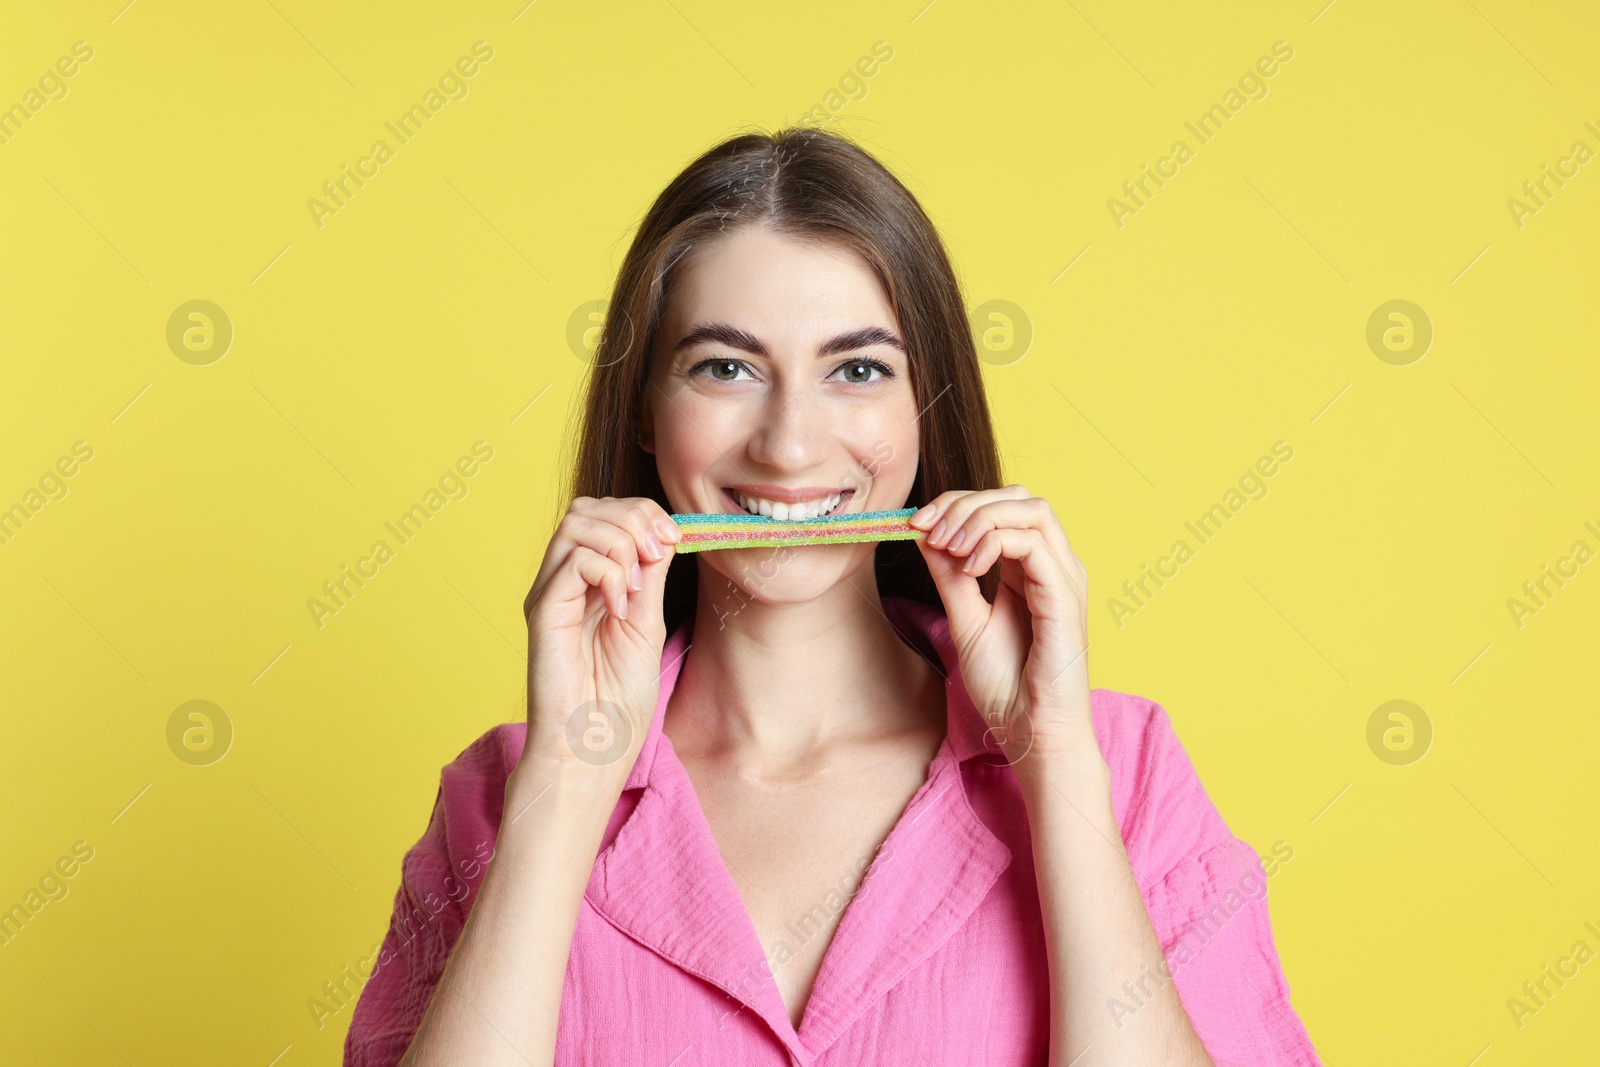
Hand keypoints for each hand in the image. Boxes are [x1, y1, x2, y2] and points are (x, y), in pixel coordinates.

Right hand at [517, 496, 681, 784]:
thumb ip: (650, 576)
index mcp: (589, 581)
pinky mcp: (543, 611)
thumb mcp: (648, 622)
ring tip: (638, 587)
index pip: (605, 514)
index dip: (643, 514)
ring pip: (577, 524)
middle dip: (634, 519)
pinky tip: (620, 608)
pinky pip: (573, 561)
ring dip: (622, 544)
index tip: (674, 538)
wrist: (595, 747)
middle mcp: (563, 581)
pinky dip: (609, 573)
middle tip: (659, 555)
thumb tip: (664, 533)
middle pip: (588, 508)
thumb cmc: (618, 698)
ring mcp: (551, 594)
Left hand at [909, 485, 1092, 763]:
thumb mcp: (965, 619)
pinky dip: (994, 542)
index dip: (957, 504)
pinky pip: (1033, 543)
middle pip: (1018, 497)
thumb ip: (949, 575)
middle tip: (927, 527)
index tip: (915, 522)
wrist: (1031, 734)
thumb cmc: (1006, 686)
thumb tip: (923, 532)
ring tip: (947, 546)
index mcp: (1032, 569)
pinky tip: (969, 567)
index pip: (1002, 507)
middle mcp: (1055, 566)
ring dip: (979, 516)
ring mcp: (1065, 579)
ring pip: (1031, 509)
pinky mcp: (1066, 597)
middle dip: (966, 502)